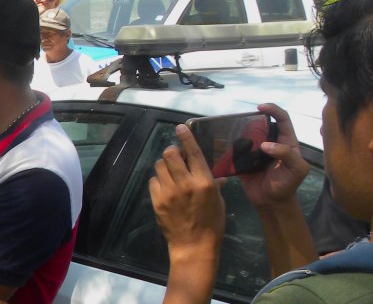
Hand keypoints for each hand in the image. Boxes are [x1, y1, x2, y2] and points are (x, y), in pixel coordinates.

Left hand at [149, 123, 225, 256]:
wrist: (193, 246)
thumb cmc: (211, 224)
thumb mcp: (219, 202)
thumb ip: (214, 185)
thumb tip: (217, 176)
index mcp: (203, 182)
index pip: (193, 152)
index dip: (185, 137)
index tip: (180, 127)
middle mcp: (185, 183)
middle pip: (170, 154)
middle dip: (172, 151)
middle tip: (176, 155)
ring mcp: (168, 192)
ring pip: (159, 165)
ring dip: (164, 165)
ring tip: (171, 172)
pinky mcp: (157, 200)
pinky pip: (153, 180)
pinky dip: (159, 180)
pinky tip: (165, 187)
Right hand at [240, 103, 309, 207]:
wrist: (271, 202)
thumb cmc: (287, 185)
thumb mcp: (297, 170)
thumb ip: (287, 155)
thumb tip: (265, 145)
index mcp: (286, 142)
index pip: (282, 119)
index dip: (273, 110)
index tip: (260, 107)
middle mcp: (271, 142)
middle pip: (262, 123)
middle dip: (253, 119)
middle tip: (242, 121)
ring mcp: (256, 150)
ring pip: (248, 133)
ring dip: (240, 130)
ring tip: (232, 131)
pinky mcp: (243, 158)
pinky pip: (236, 147)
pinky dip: (230, 143)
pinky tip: (225, 143)